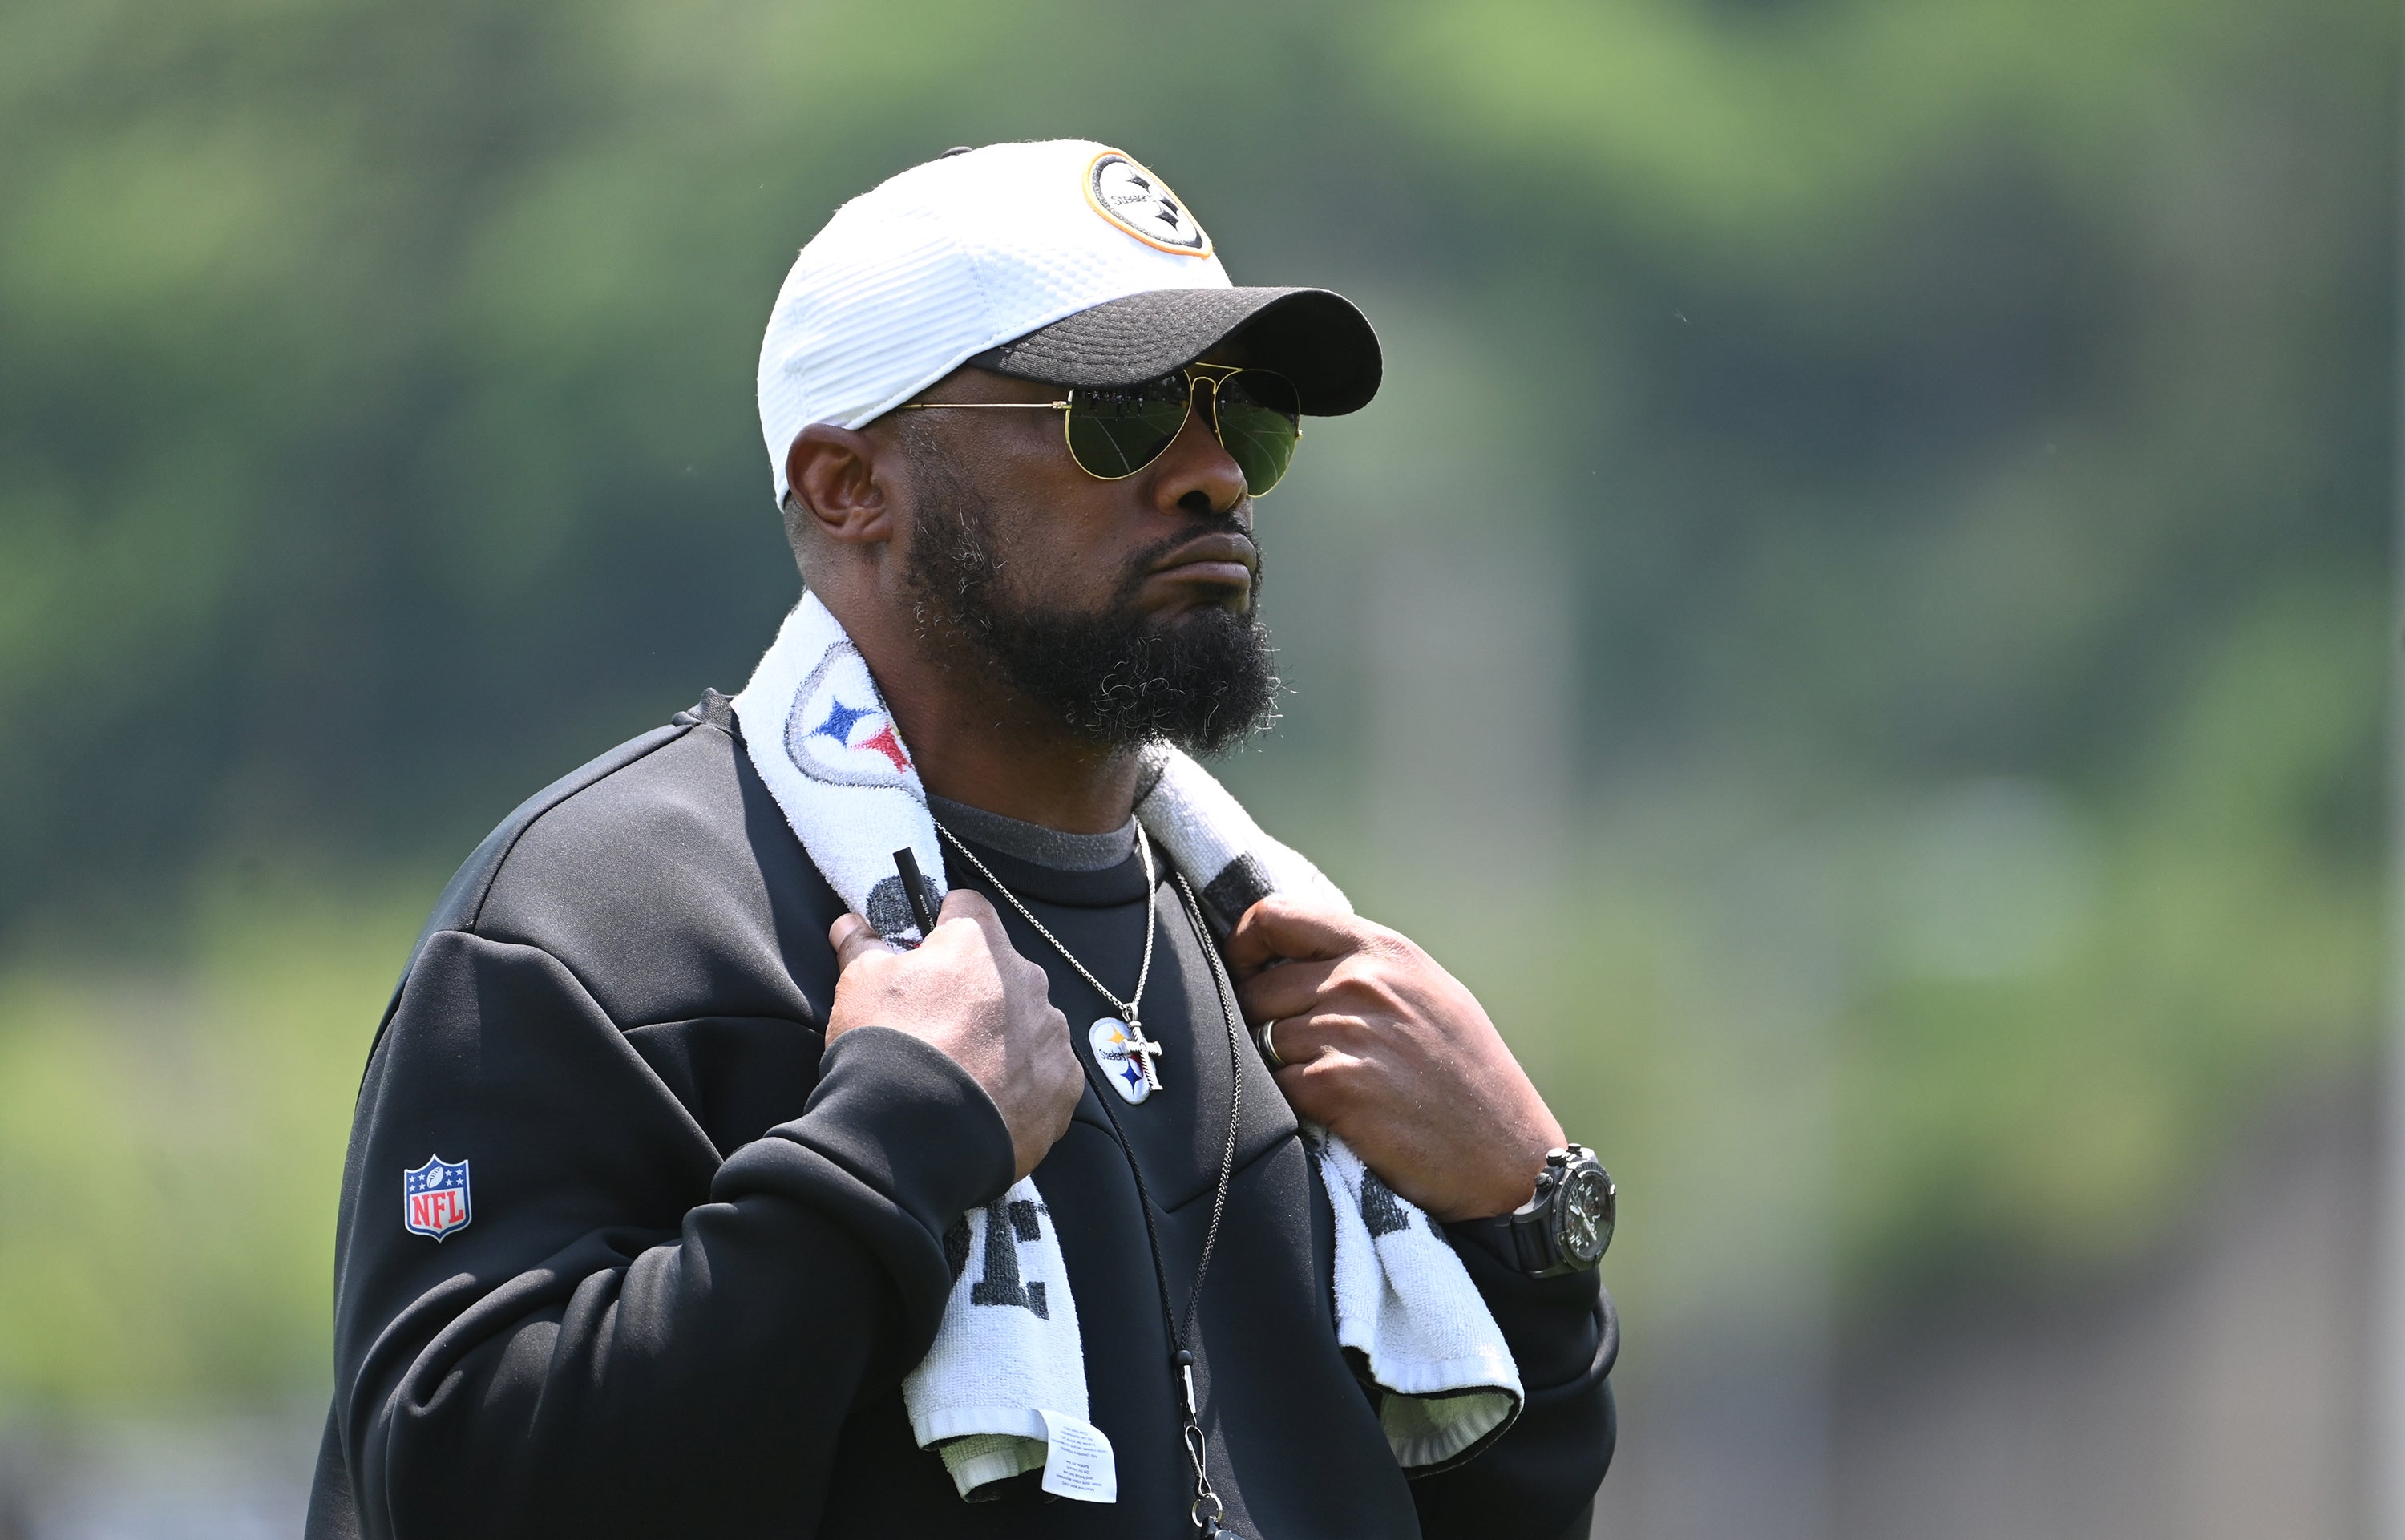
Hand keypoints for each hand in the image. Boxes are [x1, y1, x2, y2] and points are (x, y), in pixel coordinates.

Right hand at [827, 890, 1082, 1179]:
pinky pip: (1047, 1073)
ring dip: (1003, 1038)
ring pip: (1028, 1023)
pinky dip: (1024, 1083)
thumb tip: (850, 924)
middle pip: (1001, 972)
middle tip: (938, 1025)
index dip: (943, 926)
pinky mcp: (1063, 1084)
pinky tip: (989, 1101)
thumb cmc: (886, 1047)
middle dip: (973, 991)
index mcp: (979, 945)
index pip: (968, 909)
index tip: (928, 949)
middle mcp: (1027, 980)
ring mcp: (1051, 1034)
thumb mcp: (859, 985)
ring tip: (963, 1072)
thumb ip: (862, 947)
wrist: (913, 1136)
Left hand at [1229, 897, 1565, 1222]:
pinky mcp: (1336, 1086)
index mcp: (1384, 951)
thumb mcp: (1429, 996)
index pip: (1280, 915)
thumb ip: (1368, 968)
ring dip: (1278, 1067)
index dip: (1245, 941)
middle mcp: (1363, 982)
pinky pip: (1276, 1085)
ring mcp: (1348, 1032)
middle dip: (1257, 1020)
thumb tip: (1296, 960)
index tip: (1242, 968)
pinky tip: (1326, 1114)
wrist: (1507, 1154)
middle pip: (1258, 987)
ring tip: (1324, 1088)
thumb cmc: (1469, 1079)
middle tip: (1287, 1052)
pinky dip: (1288, 1103)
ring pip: (1263, 1038)